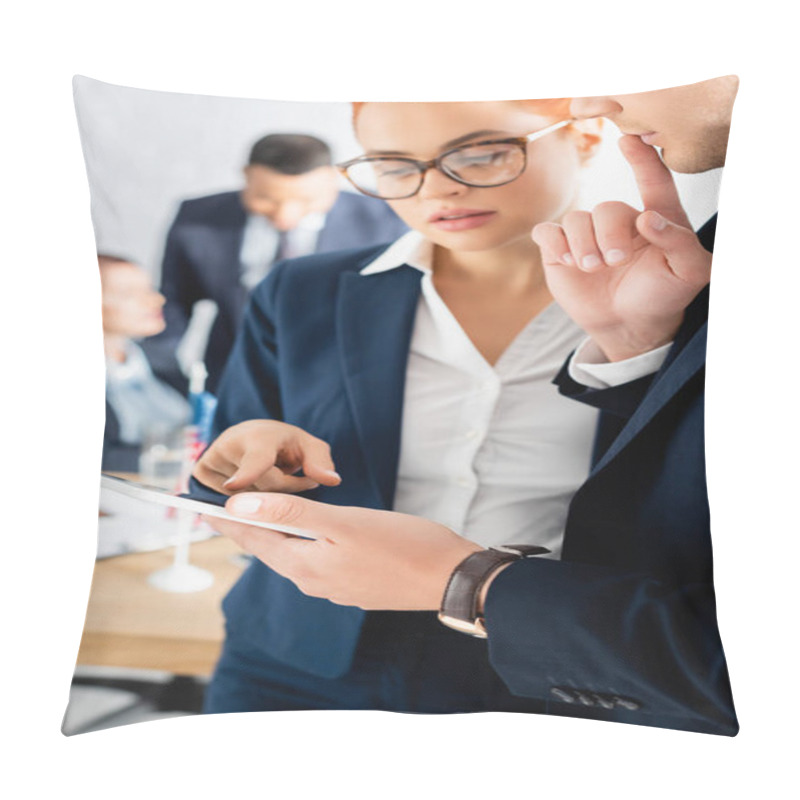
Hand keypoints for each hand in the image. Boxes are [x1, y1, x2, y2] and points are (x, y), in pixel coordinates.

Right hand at [192, 420, 341, 494]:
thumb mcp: (309, 446)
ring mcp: (212, 459)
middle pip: (260, 490)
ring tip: (269, 476)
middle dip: (283, 491)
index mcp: (261, 436)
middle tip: (294, 477)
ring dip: (262, 497)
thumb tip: (331, 480)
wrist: (254, 436)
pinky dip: (242, 498)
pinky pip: (224, 501)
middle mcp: (230, 444)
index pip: (255, 459)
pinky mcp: (199, 473)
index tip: (233, 486)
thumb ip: (321, 462)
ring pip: (243, 499)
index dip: (246, 474)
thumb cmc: (285, 444)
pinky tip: (251, 484)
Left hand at [203, 493, 481, 609]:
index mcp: (306, 566)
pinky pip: (318, 561)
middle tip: (224, 510)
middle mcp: (315, 582)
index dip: (225, 520)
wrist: (450, 578)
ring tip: (261, 516)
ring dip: (277, 534)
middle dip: (248, 527)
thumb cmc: (401, 545)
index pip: (253, 539)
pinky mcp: (355, 585)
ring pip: (296, 555)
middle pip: (272, 549)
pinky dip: (305, 542)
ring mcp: (336, 587)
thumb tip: (239, 505)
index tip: (199, 507)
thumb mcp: (343, 523)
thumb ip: (290, 514)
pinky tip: (311, 532)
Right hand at [532, 135, 711, 361]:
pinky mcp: (560, 251)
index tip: (631, 139)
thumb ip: (680, 242)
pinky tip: (567, 262)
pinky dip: (554, 244)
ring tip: (593, 268)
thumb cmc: (663, 295)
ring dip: (582, 246)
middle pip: (606, 208)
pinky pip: (547, 233)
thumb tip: (649, 219)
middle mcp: (619, 221)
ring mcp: (587, 235)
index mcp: (656, 217)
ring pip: (575, 219)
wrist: (629, 325)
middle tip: (614, 261)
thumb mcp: (690, 273)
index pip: (652, 179)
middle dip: (608, 235)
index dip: (642, 157)